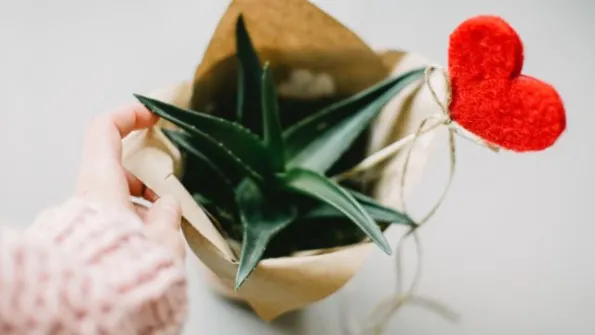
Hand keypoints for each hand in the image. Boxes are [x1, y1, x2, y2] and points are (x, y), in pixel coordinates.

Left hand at [75, 103, 184, 259]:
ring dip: (148, 203)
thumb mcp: (160, 236)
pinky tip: (158, 238)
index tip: (154, 116)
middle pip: (119, 168)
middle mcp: (90, 196)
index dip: (129, 115)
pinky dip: (139, 221)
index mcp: (102, 183)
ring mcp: (90, 217)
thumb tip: (169, 207)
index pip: (104, 129)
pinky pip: (119, 218)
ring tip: (171, 220)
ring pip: (121, 196)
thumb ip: (167, 214)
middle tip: (173, 185)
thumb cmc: (123, 266)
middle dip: (150, 175)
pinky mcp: (93, 237)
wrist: (94, 306)